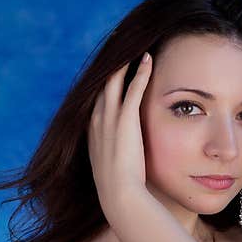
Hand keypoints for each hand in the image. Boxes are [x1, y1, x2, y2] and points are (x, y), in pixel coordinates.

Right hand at [88, 53, 153, 208]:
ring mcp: (109, 119)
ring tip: (134, 46)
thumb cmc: (119, 189)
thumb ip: (116, 156)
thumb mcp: (112, 168)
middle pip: (102, 84)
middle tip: (119, 46)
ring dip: (125, 62)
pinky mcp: (125, 120)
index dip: (105, 83)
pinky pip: (133, 88)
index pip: (97, 99)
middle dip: (112, 66)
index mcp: (92, 131)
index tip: (112, 71)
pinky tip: (149, 59)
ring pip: (115, 80)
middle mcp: (96, 120)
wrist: (119, 196)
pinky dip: (141, 72)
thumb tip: (124, 159)